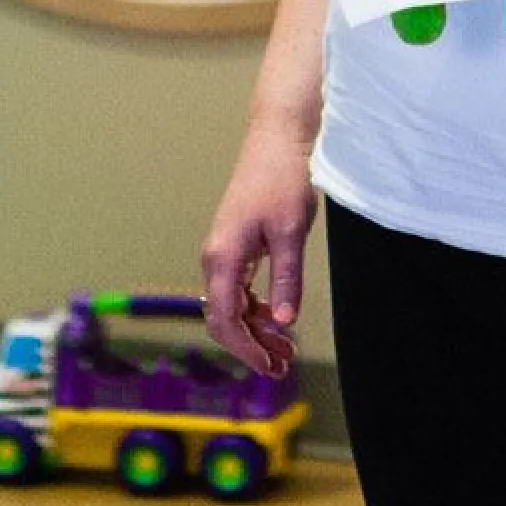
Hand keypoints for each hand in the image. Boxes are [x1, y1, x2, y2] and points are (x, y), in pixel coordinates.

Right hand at [199, 125, 316, 376]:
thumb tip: (285, 322)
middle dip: (250, 346)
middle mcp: (215, 259)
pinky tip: (278, 318)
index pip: (225, 320)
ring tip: (285, 349)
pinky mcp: (236, 245)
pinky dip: (257, 310)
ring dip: (255, 330)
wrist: (278, 138)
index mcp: (222, 258)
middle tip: (282, 366)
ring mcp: (224, 252)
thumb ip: (286, 279)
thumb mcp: (290, 232)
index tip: (271, 366)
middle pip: (223, 319)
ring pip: (232, 306)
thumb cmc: (283, 179)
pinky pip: (239, 290)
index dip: (246, 349)